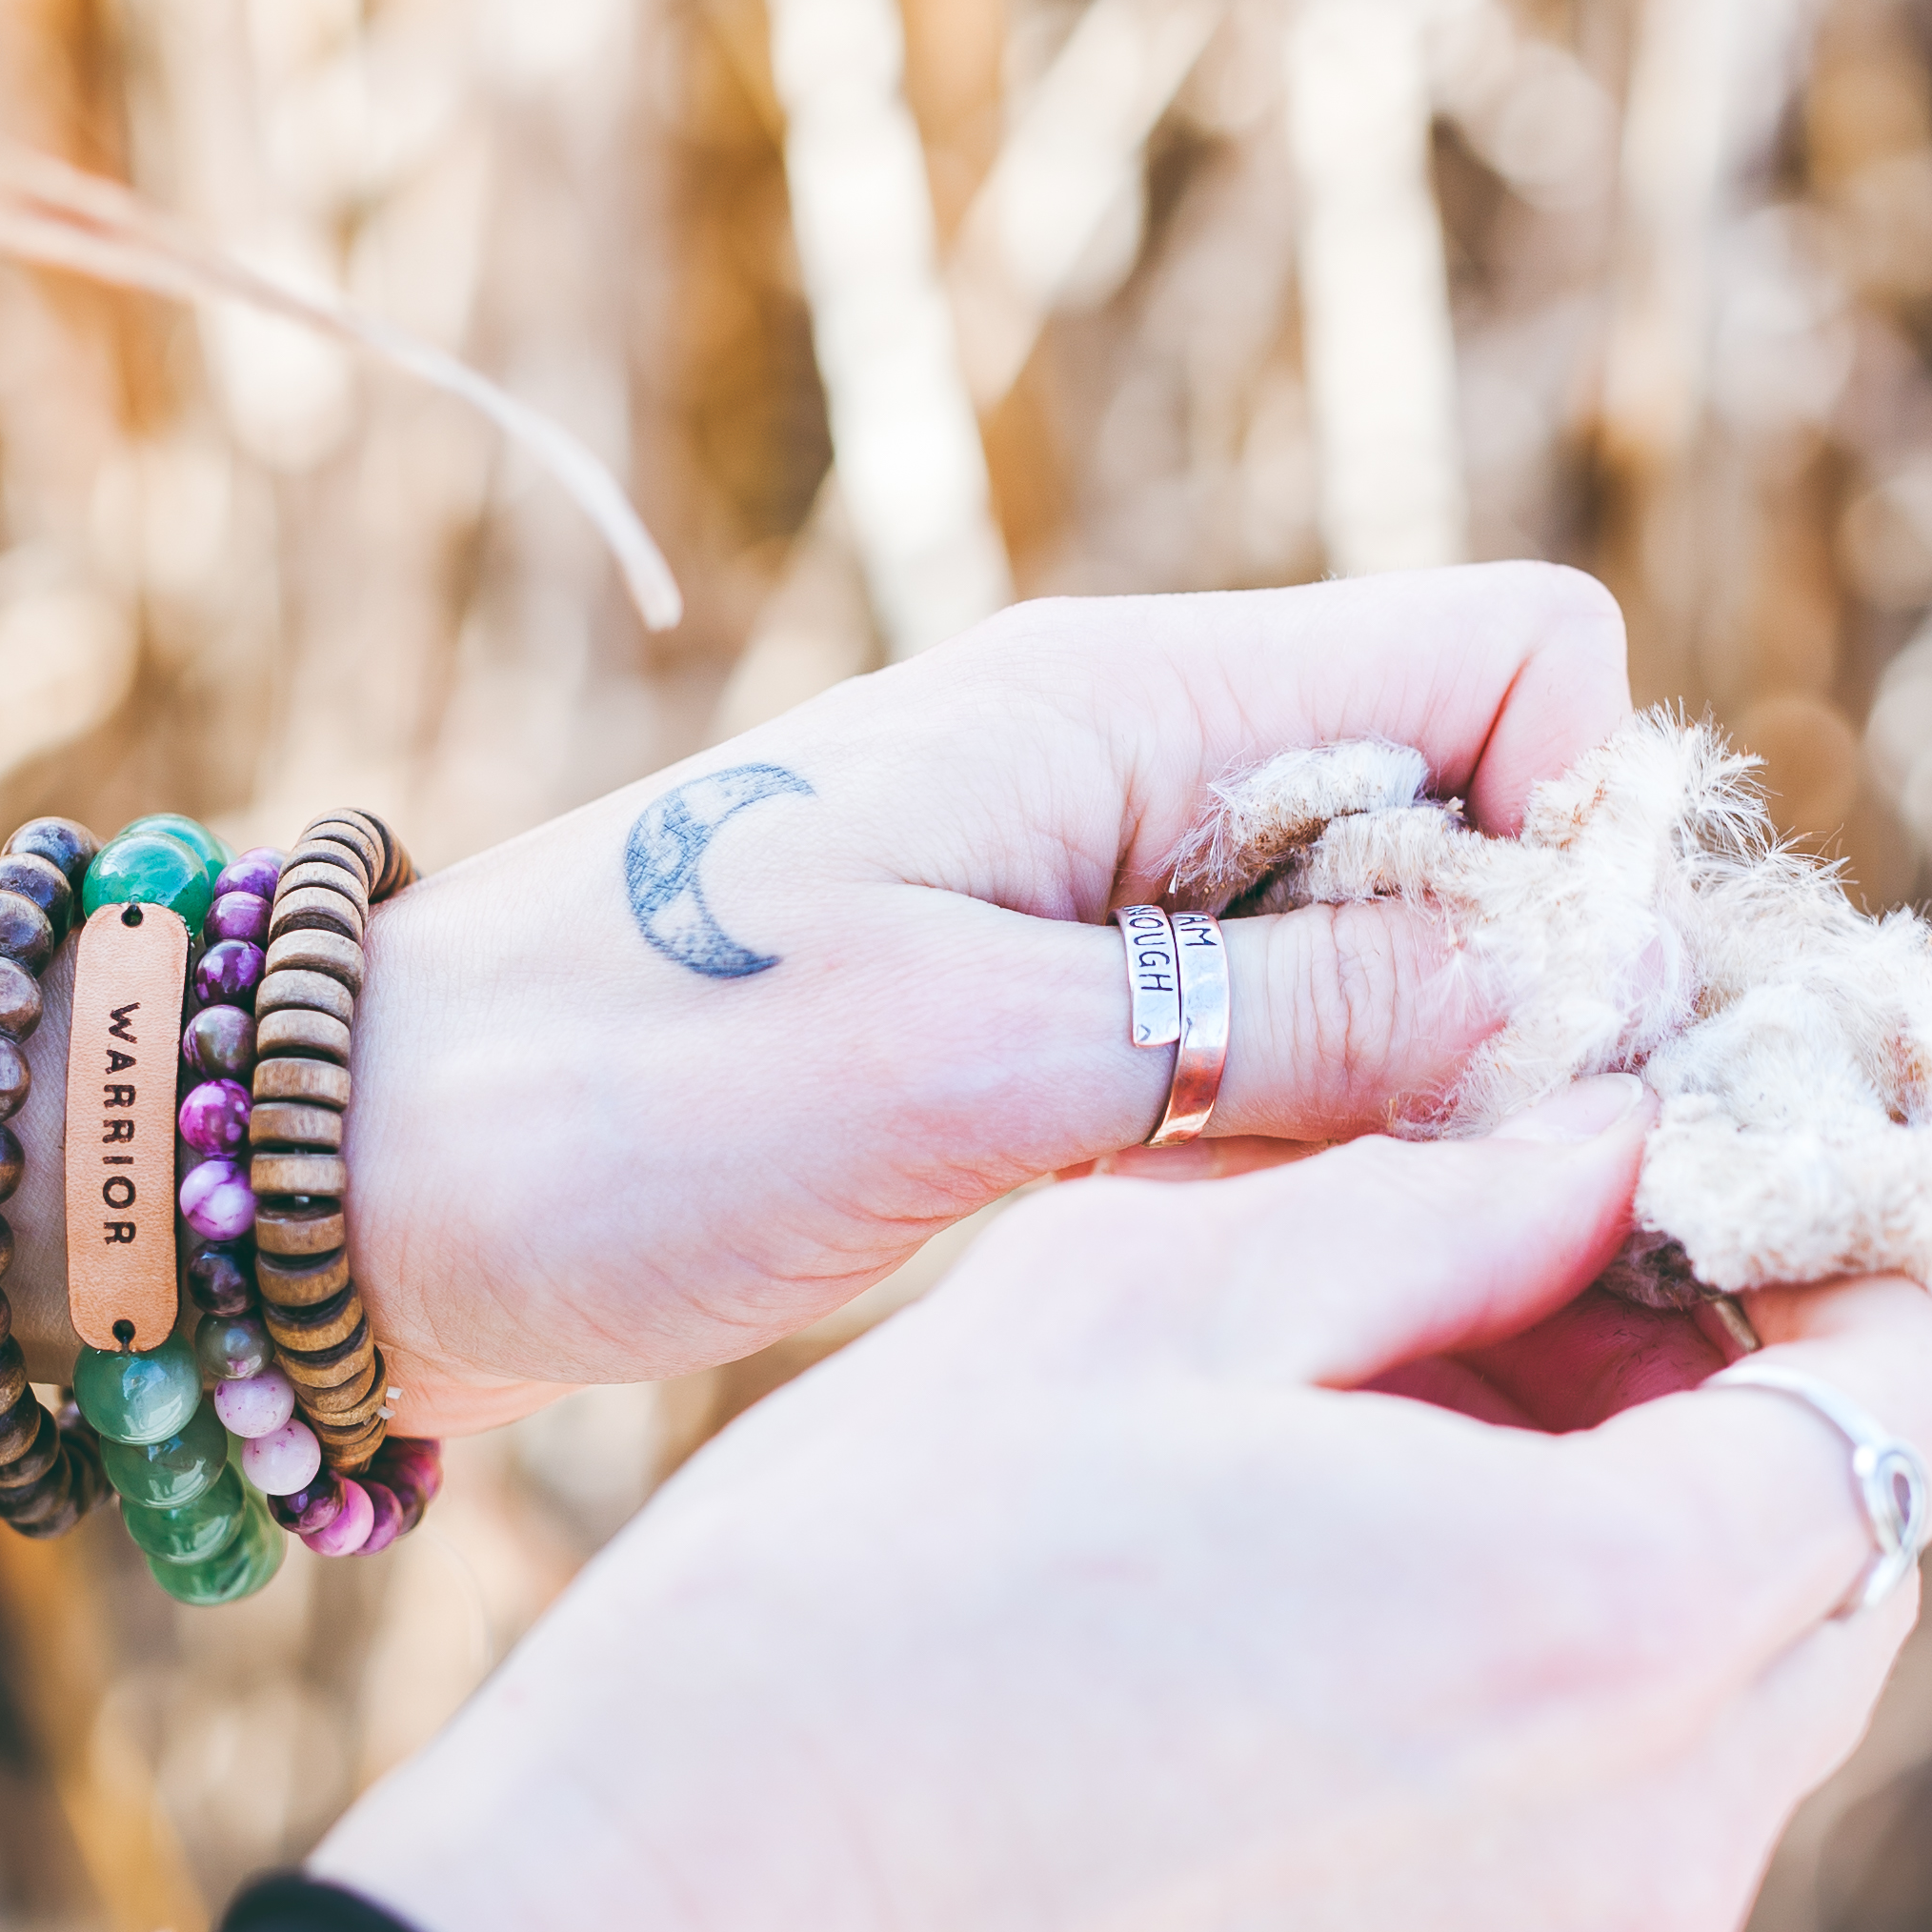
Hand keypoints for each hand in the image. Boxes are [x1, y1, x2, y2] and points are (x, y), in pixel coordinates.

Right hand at [319, 1082, 1931, 1931]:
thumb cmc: (872, 1605)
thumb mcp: (1150, 1298)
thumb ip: (1448, 1202)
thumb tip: (1623, 1133)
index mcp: (1611, 1617)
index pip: (1918, 1402)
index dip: (1830, 1250)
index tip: (1673, 1173)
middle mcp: (1652, 1838)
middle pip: (1847, 1559)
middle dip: (1727, 1390)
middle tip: (1488, 1271)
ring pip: (1725, 1702)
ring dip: (1623, 1540)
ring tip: (1358, 1431)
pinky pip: (1594, 1832)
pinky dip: (1530, 1696)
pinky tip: (1298, 1611)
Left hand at [347, 566, 1631, 1424]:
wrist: (347, 1186)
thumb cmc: (618, 1103)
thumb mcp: (974, 1069)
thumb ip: (1285, 1026)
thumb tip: (1566, 1006)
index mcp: (1134, 705)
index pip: (1515, 659)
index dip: (1583, 840)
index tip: (1544, 1050)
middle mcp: (1143, 774)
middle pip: (1482, 815)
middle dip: (1539, 992)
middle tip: (1497, 1202)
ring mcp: (1099, 902)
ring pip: (1396, 954)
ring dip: (1439, 1093)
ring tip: (1391, 1260)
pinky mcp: (1049, 1031)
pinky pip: (1279, 1056)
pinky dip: (1321, 1151)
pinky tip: (1280, 1273)